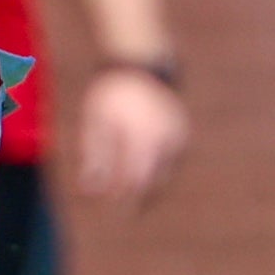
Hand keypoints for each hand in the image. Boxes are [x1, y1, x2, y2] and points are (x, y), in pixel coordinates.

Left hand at [73, 64, 190, 208]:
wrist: (140, 62)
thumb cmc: (112, 93)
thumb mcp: (96, 122)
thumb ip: (94, 156)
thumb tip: (90, 190)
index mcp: (145, 139)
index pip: (137, 181)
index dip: (126, 198)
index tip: (114, 209)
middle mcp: (168, 140)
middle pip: (156, 183)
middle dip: (141, 199)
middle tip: (127, 213)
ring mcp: (179, 136)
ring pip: (167, 173)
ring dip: (152, 186)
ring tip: (134, 195)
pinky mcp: (183, 132)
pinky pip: (173, 160)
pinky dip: (160, 170)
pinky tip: (145, 172)